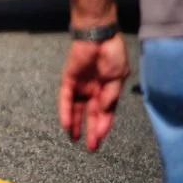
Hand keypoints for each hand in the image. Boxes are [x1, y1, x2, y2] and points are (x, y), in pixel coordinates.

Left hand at [59, 33, 128, 150]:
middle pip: (90, 114)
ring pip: (75, 109)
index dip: (103, 126)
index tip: (100, 140)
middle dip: (90, 130)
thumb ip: (110, 95)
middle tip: (90, 147)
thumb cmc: (112, 53)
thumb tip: (105, 111)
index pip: (104, 112)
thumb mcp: (117, 77)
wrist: (99, 34)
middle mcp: (92, 89)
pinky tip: (66, 125)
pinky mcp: (68, 79)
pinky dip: (65, 111)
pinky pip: (65, 98)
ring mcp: (80, 85)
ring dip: (74, 124)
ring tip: (74, 139)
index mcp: (106, 89)